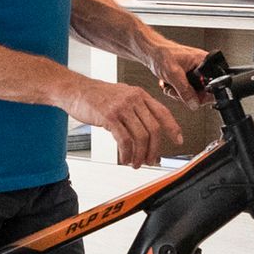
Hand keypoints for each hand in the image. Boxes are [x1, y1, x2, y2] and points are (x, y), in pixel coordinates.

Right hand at [67, 79, 183, 167]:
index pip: (163, 112)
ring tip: (135, 162)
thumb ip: (136, 110)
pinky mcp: (109, 116)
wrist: (75, 90)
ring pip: (140, 136)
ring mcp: (121, 107)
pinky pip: (124, 140)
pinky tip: (125, 158)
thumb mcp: (122, 96)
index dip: (173, 127)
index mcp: (139, 94)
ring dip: (140, 154)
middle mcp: (133, 99)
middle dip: (154, 149)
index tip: (178, 140)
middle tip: (151, 160)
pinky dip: (127, 153)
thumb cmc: (96, 95)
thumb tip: (147, 133)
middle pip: (153, 128)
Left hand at [148, 42, 211, 108]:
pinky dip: (176, 91)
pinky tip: (169, 85)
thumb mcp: (174, 74)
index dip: (203, 95)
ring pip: (193, 94)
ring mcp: (195, 73)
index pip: (213, 85)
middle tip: (175, 90)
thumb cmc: (162, 54)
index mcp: (204, 62)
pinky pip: (187, 91)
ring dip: (179, 94)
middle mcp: (202, 67)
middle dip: (186, 95)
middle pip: (203, 92)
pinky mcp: (188, 76)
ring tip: (170, 86)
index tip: (192, 99)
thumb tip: (194, 104)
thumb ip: (185, 91)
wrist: (151, 51)